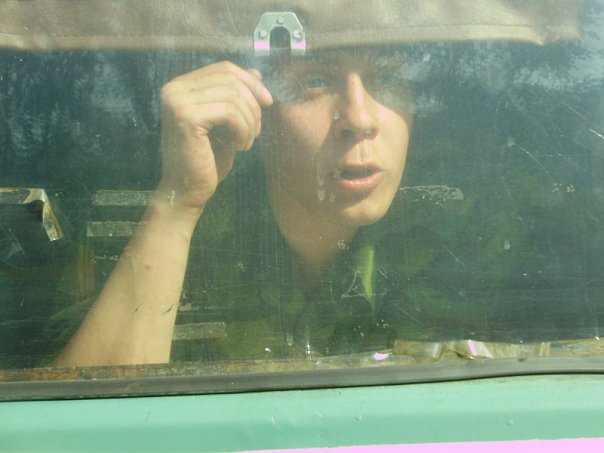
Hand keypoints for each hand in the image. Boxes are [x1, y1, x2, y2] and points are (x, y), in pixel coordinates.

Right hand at [156, 61, 272, 212]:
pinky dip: (242, 129)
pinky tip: (240, 147)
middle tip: (257, 131)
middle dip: (253, 104)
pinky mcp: (186, 117)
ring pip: (233, 96)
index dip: (251, 82)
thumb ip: (237, 97)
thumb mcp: (228, 123)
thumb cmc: (208, 160)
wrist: (187, 191)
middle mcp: (174, 88)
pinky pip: (229, 112)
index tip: (268, 102)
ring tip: (248, 142)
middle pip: (230, 79)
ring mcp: (177, 101)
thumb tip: (256, 73)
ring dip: (249, 121)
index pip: (224, 68)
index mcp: (181, 86)